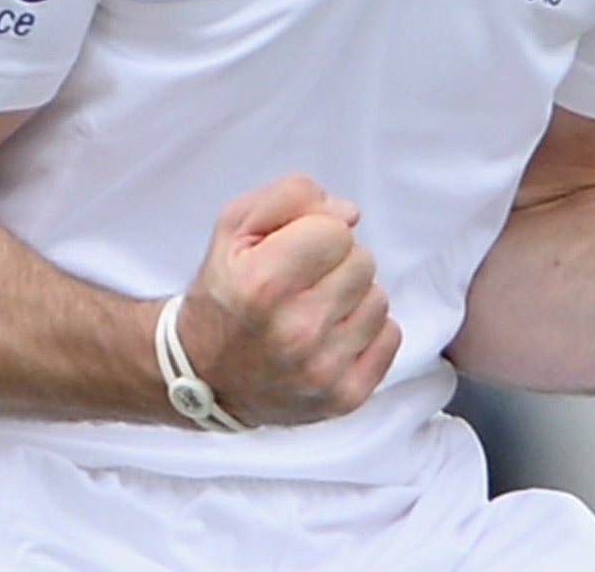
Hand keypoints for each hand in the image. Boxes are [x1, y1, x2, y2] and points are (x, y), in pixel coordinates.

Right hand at [177, 174, 401, 426]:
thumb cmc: (225, 295)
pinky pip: (391, 337)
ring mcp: (322, 370)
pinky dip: (367, 333)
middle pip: (363, 262)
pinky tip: (332, 337)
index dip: (317, 232)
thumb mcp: (235, 227)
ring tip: (314, 311)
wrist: (203, 376)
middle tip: (302, 284)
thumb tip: (348, 214)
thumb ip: (291, 197)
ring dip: (352, 299)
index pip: (338, 230)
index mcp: (263, 284)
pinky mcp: (343, 397)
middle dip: (336, 264)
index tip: (293, 251)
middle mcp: (295, 332)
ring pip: (379, 300)